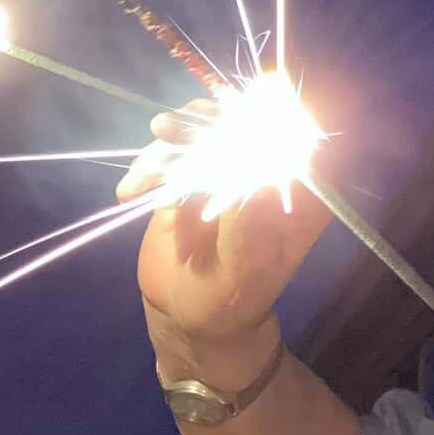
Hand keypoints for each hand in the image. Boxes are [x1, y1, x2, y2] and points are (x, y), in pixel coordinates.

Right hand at [121, 100, 329, 379]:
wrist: (187, 314)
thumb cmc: (231, 300)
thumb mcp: (245, 270)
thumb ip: (247, 225)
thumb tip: (243, 174)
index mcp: (303, 193)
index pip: (298, 138)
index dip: (267, 121)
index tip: (228, 122)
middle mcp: (271, 171)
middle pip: (247, 120)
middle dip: (205, 121)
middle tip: (165, 129)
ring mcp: (230, 168)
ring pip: (208, 127)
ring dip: (171, 138)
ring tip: (143, 174)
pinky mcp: (194, 173)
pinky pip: (175, 151)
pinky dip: (150, 163)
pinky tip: (130, 192)